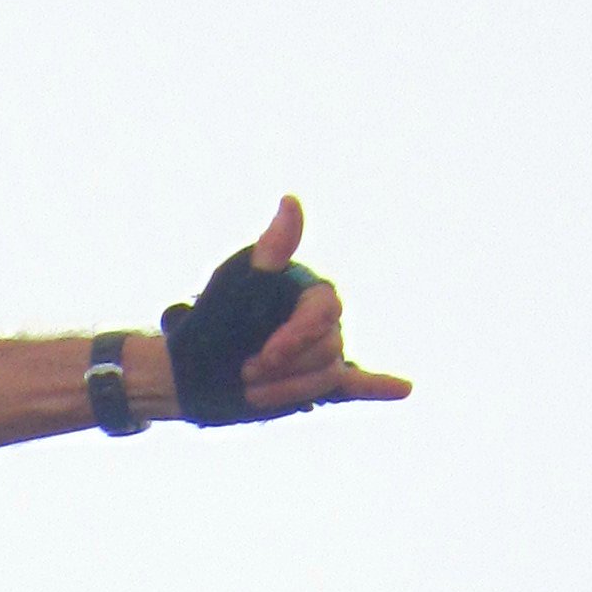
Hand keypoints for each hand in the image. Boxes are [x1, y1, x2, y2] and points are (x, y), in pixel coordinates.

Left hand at [189, 194, 409, 417]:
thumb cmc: (211, 324)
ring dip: (287, 390)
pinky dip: (377, 387)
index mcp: (306, 289)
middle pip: (328, 348)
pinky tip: (403, 389)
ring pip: (327, 376)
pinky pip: (354, 384)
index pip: (324, 312)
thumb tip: (291, 201)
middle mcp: (319, 319)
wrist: (188, 374)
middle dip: (285, 368)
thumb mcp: (237, 287)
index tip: (266, 354)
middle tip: (244, 371)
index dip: (299, 336)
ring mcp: (318, 352)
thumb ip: (271, 253)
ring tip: (250, 388)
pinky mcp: (314, 384)